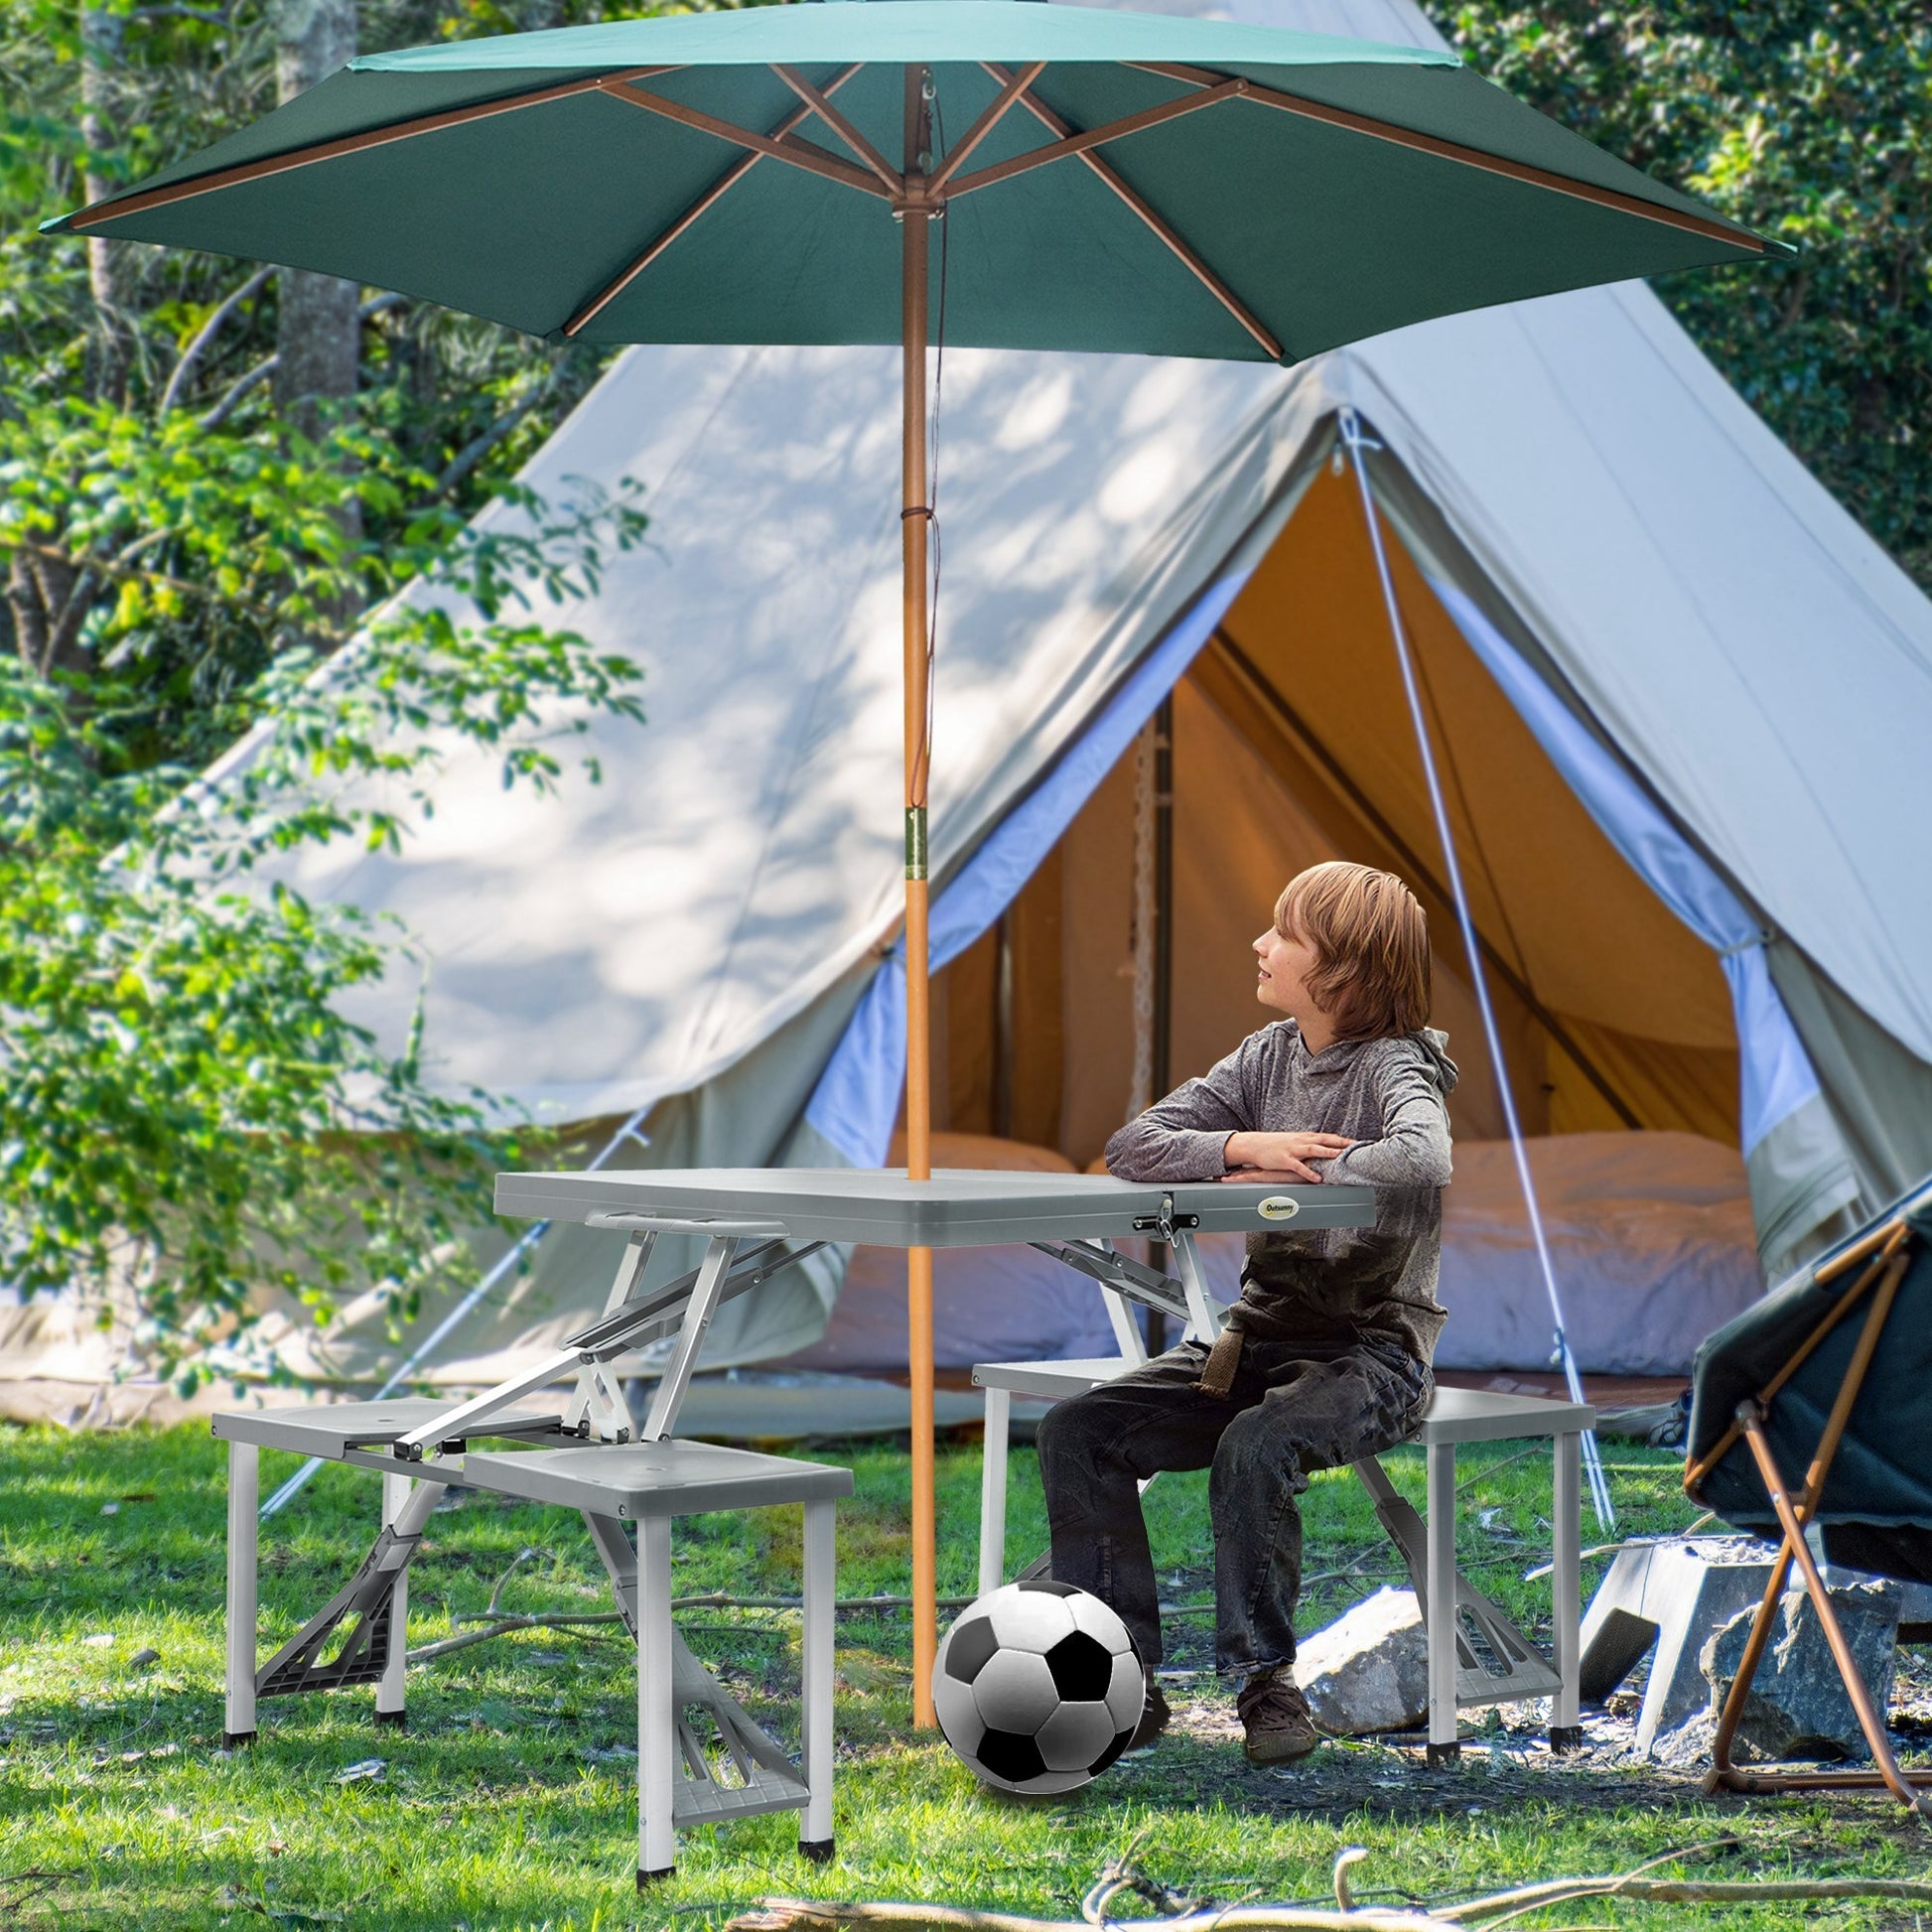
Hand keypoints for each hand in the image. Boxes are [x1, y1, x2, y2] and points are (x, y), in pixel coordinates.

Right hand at [1221, 1131, 1353, 1184]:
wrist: (1254, 1144)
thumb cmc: (1275, 1145)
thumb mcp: (1294, 1142)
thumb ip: (1309, 1145)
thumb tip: (1324, 1150)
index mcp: (1304, 1137)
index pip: (1327, 1137)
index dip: (1342, 1140)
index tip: (1357, 1143)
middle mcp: (1301, 1141)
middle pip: (1324, 1140)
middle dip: (1341, 1143)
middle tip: (1356, 1147)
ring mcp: (1292, 1150)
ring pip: (1313, 1149)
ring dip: (1327, 1152)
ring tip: (1340, 1157)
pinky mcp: (1284, 1160)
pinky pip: (1298, 1166)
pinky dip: (1309, 1172)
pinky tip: (1318, 1178)